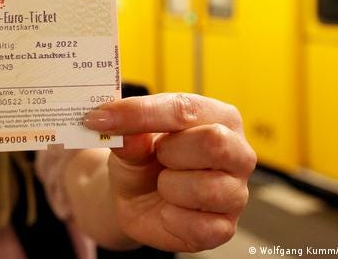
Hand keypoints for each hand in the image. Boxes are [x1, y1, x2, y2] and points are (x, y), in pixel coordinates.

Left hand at [83, 93, 255, 251]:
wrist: (136, 197)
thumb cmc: (144, 159)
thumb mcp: (129, 141)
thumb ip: (129, 135)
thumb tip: (120, 129)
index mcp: (220, 117)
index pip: (186, 109)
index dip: (141, 113)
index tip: (101, 118)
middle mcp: (237, 152)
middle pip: (213, 143)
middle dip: (169, 152)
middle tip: (156, 156)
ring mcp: (236, 192)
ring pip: (206, 188)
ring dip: (169, 187)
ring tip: (163, 184)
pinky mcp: (225, 228)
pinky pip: (199, 225)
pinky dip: (172, 219)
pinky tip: (168, 210)